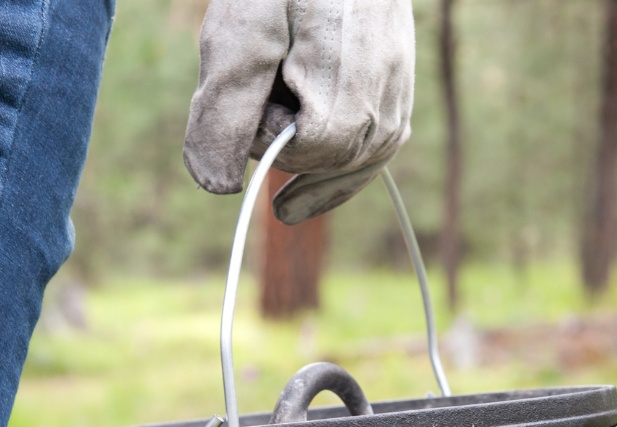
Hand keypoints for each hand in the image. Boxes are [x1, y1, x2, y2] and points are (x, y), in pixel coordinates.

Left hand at [183, 0, 415, 224]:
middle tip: (275, 75)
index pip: (292, 156)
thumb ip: (224, 113)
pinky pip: (370, 156)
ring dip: (307, 152)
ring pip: (345, 167)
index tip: (254, 81)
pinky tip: (302, 199)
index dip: (260, 128)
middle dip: (282, 135)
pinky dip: (336, 173)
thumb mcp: (241, 36)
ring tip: (284, 111)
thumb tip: (217, 189)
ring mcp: (398, 108)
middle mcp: (385, 116)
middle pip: (317, 165)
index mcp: (348, 106)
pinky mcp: (399, 98)